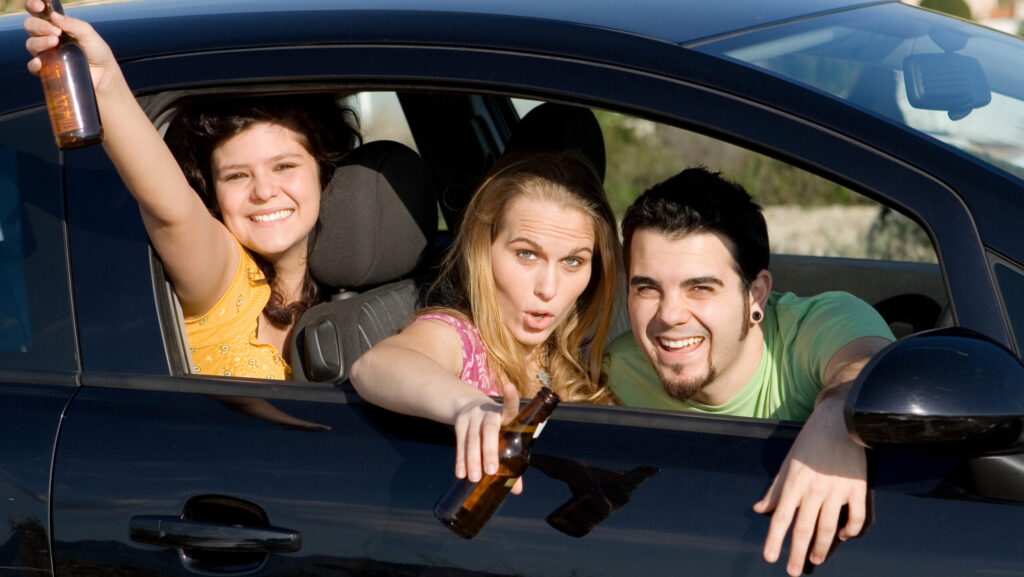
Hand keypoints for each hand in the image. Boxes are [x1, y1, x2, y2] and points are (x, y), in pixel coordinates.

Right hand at [23, 0, 116, 89]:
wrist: (104, 75)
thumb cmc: (97, 51)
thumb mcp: (89, 34)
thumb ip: (74, 24)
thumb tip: (54, 16)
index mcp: (56, 25)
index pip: (37, 12)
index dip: (33, 6)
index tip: (39, 6)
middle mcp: (47, 37)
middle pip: (31, 26)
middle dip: (40, 26)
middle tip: (56, 32)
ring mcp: (46, 53)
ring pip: (31, 44)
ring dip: (39, 42)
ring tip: (55, 42)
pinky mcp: (47, 70)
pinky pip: (33, 66)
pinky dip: (34, 64)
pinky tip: (40, 62)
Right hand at [452, 382, 523, 493]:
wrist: (469, 406)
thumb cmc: (496, 429)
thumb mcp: (504, 437)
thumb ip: (513, 461)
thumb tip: (517, 490)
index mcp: (505, 415)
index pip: (510, 406)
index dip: (511, 397)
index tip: (509, 387)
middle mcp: (489, 412)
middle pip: (489, 429)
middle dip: (490, 450)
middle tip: (491, 471)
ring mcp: (473, 416)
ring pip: (472, 438)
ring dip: (472, 459)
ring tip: (474, 478)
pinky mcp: (460, 423)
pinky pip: (459, 443)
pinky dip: (460, 459)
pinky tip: (460, 473)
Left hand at [752, 394, 867, 575]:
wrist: (838, 421)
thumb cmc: (809, 443)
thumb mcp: (787, 463)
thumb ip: (774, 489)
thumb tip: (759, 509)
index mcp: (794, 483)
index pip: (781, 517)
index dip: (775, 539)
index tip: (770, 558)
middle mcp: (814, 489)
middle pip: (804, 528)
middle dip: (797, 552)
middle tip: (793, 571)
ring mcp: (836, 490)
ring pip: (827, 527)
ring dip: (820, 547)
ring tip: (815, 559)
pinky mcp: (857, 488)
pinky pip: (855, 517)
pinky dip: (850, 531)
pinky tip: (842, 536)